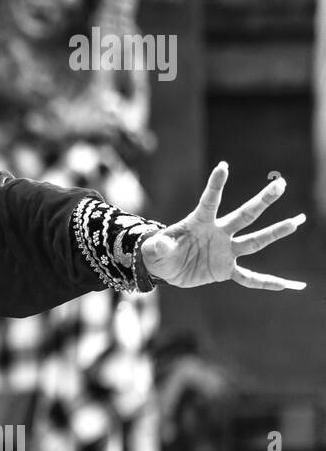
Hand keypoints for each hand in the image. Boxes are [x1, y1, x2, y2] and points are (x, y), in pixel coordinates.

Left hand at [140, 163, 306, 290]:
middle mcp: (218, 233)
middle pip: (244, 215)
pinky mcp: (226, 269)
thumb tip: (161, 244)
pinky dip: (267, 282)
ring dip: (275, 232)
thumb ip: (158, 246)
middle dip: (262, 201)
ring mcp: (225, 250)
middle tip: (280, 184)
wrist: (165, 268)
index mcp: (199, 222)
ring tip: (296, 222)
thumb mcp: (154, 250)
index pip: (209, 201)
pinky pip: (249, 277)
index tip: (223, 166)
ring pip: (255, 241)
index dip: (215, 185)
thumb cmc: (159, 252)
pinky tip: (289, 285)